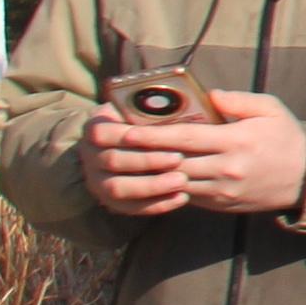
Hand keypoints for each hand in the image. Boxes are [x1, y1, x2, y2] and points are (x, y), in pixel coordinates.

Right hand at [80, 106, 194, 217]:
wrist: (136, 147)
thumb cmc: (156, 120)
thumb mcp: (157, 105)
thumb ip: (177, 101)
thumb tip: (215, 96)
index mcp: (98, 125)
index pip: (101, 131)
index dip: (124, 134)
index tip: (155, 134)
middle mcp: (90, 154)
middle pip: (113, 160)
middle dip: (146, 161)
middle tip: (178, 159)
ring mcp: (97, 180)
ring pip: (119, 188)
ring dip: (151, 186)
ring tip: (182, 181)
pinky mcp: (112, 202)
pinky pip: (130, 208)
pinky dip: (155, 204)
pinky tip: (182, 198)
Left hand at [90, 85, 305, 217]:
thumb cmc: (287, 138)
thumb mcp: (271, 109)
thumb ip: (238, 100)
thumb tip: (208, 95)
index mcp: (236, 141)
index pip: (185, 139)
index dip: (153, 135)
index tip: (128, 130)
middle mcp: (226, 168)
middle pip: (173, 162)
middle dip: (142, 154)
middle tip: (115, 146)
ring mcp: (221, 190)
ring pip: (176, 182)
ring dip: (150, 173)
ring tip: (128, 161)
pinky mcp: (220, 205)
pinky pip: (187, 196)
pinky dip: (168, 186)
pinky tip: (153, 176)